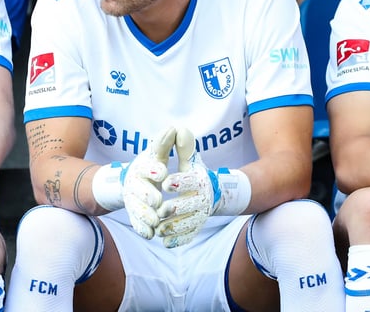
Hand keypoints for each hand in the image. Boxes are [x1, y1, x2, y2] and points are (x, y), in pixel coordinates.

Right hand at [92, 126, 176, 238]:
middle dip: (148, 195)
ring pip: (136, 209)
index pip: (146, 167)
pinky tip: (150, 233)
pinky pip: (137, 223)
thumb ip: (165, 144)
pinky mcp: (134, 215)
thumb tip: (173, 128)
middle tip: (158, 201)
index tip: (163, 171)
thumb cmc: (151, 167)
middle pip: (138, 190)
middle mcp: (134, 184)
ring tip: (156, 220)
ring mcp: (133, 201)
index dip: (153, 169)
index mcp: (141, 167)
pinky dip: (142, 229)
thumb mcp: (157, 154)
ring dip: (145, 215)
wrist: (134, 184)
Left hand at [155, 128, 250, 247]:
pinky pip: (189, 236)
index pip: (190, 181)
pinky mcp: (196, 228)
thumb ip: (183, 146)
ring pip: (188, 224)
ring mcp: (200, 215)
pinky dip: (178, 240)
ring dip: (173, 227)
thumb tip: (179, 128)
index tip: (165, 182)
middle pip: (189, 206)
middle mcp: (202, 199)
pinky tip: (165, 241)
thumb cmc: (194, 174)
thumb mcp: (190, 159)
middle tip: (160, 210)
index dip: (179, 182)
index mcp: (199, 180)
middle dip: (175, 209)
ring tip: (159, 228)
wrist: (211, 195)